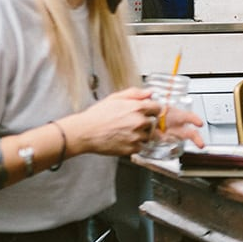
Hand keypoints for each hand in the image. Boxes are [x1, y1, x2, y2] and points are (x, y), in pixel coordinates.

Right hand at [61, 88, 203, 157]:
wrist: (84, 133)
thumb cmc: (97, 115)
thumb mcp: (116, 98)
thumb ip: (135, 94)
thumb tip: (150, 92)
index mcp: (137, 108)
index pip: (158, 108)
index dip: (153, 110)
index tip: (150, 112)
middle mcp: (139, 122)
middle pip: (154, 123)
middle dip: (147, 123)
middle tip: (131, 123)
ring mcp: (136, 136)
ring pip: (148, 136)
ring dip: (141, 134)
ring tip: (124, 131)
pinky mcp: (132, 149)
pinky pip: (141, 146)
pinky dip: (135, 144)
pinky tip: (122, 139)